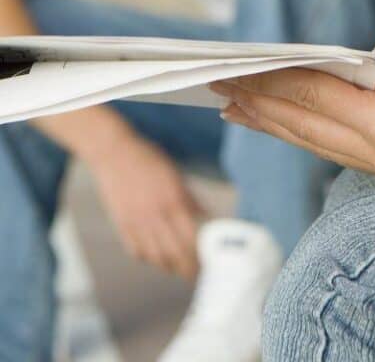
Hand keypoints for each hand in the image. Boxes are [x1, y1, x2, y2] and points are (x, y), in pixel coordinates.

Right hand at [86, 129, 204, 276]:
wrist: (114, 153)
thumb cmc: (148, 159)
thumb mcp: (174, 174)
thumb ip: (190, 197)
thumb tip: (206, 215)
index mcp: (173, 200)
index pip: (190, 238)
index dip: (200, 254)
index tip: (207, 261)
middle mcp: (155, 214)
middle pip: (174, 252)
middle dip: (186, 268)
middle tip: (194, 274)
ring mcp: (136, 222)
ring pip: (155, 256)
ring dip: (167, 266)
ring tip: (176, 268)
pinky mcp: (121, 225)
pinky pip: (135, 250)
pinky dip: (146, 258)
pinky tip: (153, 256)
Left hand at [212, 12, 374, 186]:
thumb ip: (361, 62)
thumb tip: (335, 77)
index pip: (312, 96)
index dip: (267, 78)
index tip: (227, 66)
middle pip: (308, 129)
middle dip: (260, 106)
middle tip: (215, 86)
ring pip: (323, 144)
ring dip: (280, 123)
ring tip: (238, 106)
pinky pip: (345, 147)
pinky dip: (313, 129)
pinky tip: (291, 118)